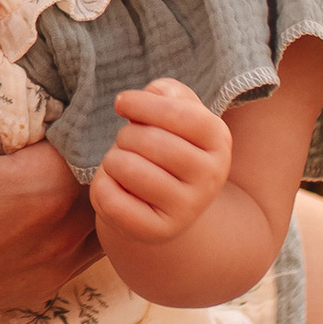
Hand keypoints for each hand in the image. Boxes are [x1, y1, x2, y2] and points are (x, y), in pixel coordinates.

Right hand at [0, 0, 96, 323]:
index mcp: (42, 189)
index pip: (100, 126)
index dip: (94, 93)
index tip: (77, 65)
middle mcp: (62, 234)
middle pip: (110, 168)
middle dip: (99, 131)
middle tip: (74, 93)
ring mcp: (52, 268)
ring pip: (105, 210)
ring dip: (94, 175)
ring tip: (64, 138)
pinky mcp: (35, 289)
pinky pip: (86, 247)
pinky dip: (80, 215)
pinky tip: (46, 191)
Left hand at [93, 79, 231, 246]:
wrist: (162, 202)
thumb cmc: (164, 146)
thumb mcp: (174, 113)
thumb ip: (169, 93)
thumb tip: (157, 92)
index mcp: (219, 141)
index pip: (184, 114)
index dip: (145, 104)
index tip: (121, 103)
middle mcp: (211, 177)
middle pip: (151, 141)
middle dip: (125, 135)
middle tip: (126, 143)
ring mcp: (188, 208)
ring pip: (128, 168)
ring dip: (113, 161)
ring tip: (122, 165)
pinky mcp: (159, 231)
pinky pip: (113, 200)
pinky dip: (103, 187)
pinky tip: (116, 187)